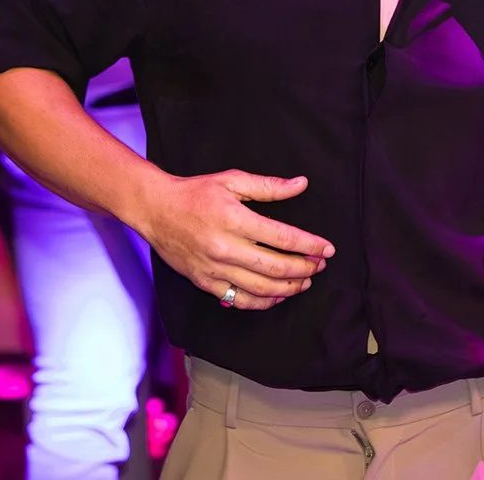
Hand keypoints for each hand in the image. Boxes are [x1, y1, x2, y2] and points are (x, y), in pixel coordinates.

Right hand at [134, 169, 334, 310]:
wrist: (155, 209)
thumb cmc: (195, 193)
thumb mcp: (233, 181)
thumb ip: (269, 186)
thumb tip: (301, 184)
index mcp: (235, 220)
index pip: (283, 237)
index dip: (310, 245)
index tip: (327, 248)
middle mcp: (226, 248)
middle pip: (275, 267)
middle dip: (304, 268)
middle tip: (320, 266)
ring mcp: (214, 268)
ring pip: (260, 288)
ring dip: (288, 288)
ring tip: (304, 283)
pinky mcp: (204, 282)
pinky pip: (238, 299)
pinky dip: (261, 302)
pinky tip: (276, 297)